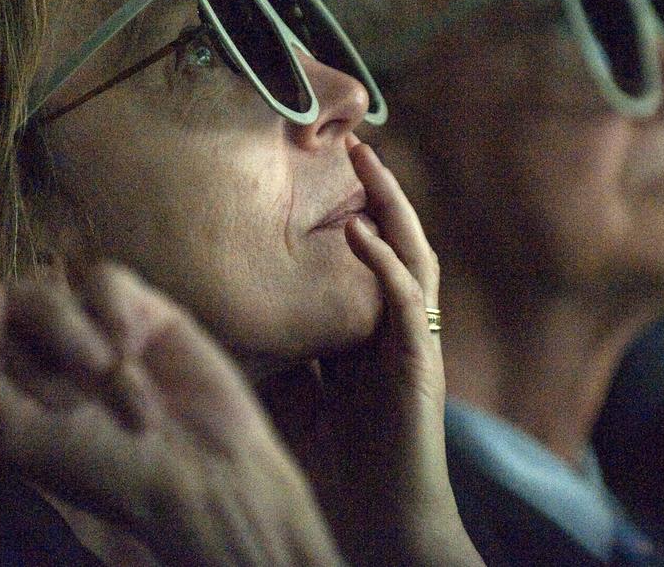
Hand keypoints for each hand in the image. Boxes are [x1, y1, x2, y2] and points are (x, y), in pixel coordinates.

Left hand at [0, 259, 346, 566]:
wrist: (201, 473)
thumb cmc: (104, 469)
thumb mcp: (12, 431)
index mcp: (3, 388)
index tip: (5, 353)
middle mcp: (40, 356)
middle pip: (7, 304)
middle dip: (42, 343)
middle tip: (77, 392)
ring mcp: (89, 329)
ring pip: (53, 291)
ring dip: (81, 340)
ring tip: (117, 385)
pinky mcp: (135, 310)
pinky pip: (103, 278)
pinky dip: (113, 313)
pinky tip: (133, 350)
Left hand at [264, 142, 480, 565]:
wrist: (382, 520)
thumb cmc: (343, 465)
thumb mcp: (307, 392)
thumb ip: (292, 351)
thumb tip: (243, 315)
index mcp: (374, 333)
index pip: (370, 256)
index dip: (358, 210)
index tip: (332, 169)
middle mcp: (399, 330)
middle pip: (397, 243)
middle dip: (381, 193)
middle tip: (356, 144)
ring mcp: (413, 345)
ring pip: (413, 259)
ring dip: (392, 209)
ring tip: (369, 163)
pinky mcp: (420, 367)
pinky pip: (406, 305)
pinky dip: (385, 265)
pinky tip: (362, 234)